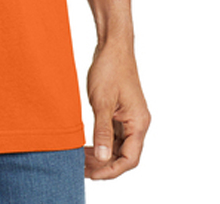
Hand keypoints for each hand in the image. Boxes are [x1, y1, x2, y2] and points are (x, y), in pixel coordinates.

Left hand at [84, 41, 150, 179]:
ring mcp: (130, 117)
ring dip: (102, 155)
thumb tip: (103, 158)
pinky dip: (102, 142)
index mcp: (138, 123)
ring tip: (81, 159)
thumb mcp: (102, 102)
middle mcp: (138, 123)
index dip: (111, 170)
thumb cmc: (110, 68)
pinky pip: (114, 135)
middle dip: (104, 165)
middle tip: (81, 167)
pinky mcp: (121, 111)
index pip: (129, 159)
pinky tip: (88, 145)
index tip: (92, 174)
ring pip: (119, 146)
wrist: (112, 45)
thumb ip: (103, 131)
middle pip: (125, 156)